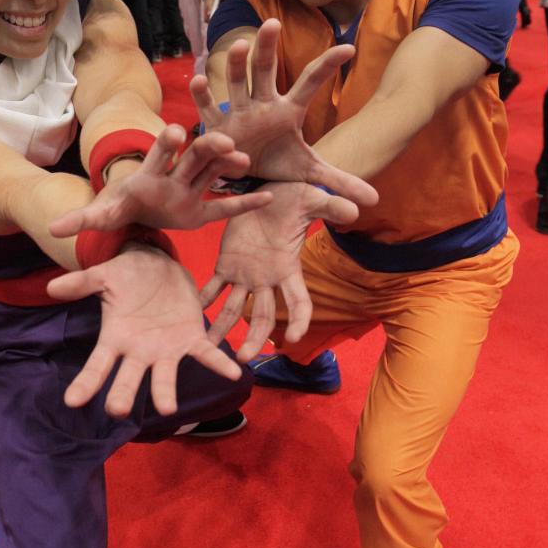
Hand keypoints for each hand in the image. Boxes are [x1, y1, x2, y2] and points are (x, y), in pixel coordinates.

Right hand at [46, 245, 241, 415]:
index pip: (97, 366)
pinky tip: (233, 372)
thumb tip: (51, 287)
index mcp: (115, 339)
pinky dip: (218, 363)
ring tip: (168, 408)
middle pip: (127, 379)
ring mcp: (166, 351)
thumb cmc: (128, 275)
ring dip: (165, 392)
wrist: (159, 266)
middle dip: (122, 395)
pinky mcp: (191, 340)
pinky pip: (206, 355)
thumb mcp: (105, 276)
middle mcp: (139, 353)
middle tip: (116, 411)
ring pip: (163, 376)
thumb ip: (82, 283)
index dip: (85, 383)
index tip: (72, 401)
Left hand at [48, 122, 271, 236]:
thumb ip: (83, 219)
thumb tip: (52, 229)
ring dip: (228, 167)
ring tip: (245, 161)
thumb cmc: (121, 207)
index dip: (166, 144)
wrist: (136, 210)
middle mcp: (174, 176)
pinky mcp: (201, 210)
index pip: (158, 154)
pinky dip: (245, 204)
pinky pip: (226, 207)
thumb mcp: (103, 214)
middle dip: (205, 147)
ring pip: (213, 174)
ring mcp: (191, 190)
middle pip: (191, 158)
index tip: (175, 130)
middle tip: (221, 139)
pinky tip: (270, 197)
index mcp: (150, 173)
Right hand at [189, 19, 377, 209]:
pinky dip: (203, 96)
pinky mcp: (217, 126)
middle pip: (266, 71)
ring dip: (237, 65)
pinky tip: (198, 79)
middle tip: (272, 23)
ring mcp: (238, 111)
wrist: (245, 174)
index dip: (328, 66)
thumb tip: (374, 199)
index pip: (310, 82)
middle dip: (267, 47)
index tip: (349, 49)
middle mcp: (263, 103)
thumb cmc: (277, 163)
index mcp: (288, 110)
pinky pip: (208, 109)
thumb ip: (339, 180)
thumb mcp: (309, 173)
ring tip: (241, 46)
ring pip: (237, 83)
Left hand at [201, 182, 348, 359]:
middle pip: (263, 316)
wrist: (266, 189)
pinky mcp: (226, 264)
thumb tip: (355, 211)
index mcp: (289, 269)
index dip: (298, 320)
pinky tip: (193, 315)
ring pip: (236, 309)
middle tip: (243, 358)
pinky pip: (213, 287)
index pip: (298, 302)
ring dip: (225, 329)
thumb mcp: (313, 198)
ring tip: (209, 348)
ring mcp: (246, 275)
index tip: (293, 338)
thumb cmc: (292, 197)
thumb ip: (331, 206)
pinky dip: (204, 301)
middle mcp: (267, 279)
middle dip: (254, 337)